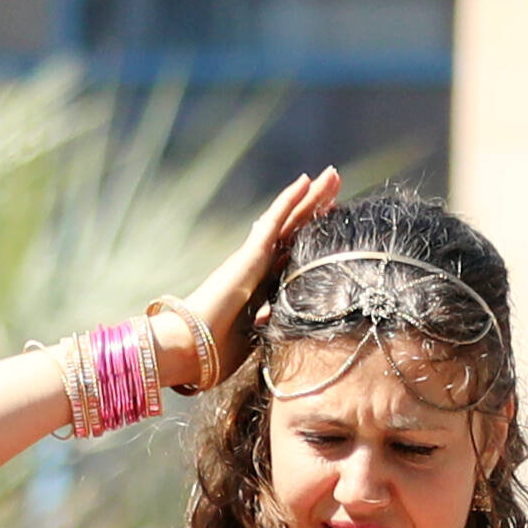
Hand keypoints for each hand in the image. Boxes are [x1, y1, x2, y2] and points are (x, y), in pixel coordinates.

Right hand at [173, 165, 345, 386]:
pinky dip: (289, 200)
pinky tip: (305, 181)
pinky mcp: (250, 255)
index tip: (334, 217)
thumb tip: (288, 334)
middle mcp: (260, 267)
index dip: (314, 233)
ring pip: (290, 220)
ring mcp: (254, 258)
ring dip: (312, 196)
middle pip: (296, 230)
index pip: (295, 253)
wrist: (191, 348)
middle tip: (336, 183)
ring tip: (331, 174)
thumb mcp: (258, 340)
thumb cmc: (216, 352)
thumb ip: (272, 328)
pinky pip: (274, 221)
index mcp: (263, 286)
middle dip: (317, 206)